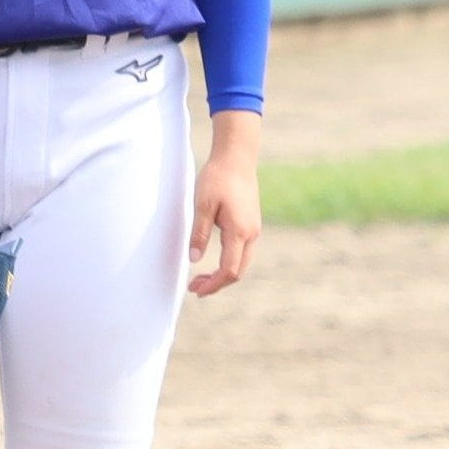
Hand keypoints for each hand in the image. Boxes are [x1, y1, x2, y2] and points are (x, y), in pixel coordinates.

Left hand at [190, 109, 262, 296]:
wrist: (237, 157)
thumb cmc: (217, 178)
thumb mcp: (202, 205)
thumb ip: (199, 234)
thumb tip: (194, 260)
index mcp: (239, 231)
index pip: (229, 270)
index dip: (213, 285)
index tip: (196, 291)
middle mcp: (251, 233)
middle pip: (238, 271)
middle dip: (217, 284)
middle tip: (194, 288)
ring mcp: (254, 229)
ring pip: (242, 262)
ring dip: (222, 274)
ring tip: (199, 277)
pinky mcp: (252, 224)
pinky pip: (243, 252)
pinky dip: (229, 262)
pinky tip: (214, 259)